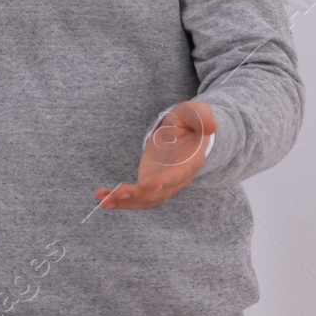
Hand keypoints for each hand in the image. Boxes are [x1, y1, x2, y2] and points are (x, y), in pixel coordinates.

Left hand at [94, 101, 217, 209]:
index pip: (178, 175)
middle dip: (138, 195)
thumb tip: (213, 125)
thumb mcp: (195, 114)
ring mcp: (163, 184)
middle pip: (159, 193)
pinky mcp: (149, 184)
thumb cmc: (191, 121)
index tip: (151, 183)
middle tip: (118, 193)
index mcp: (190, 162)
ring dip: (124, 202)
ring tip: (103, 201)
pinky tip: (102, 197)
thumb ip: (201, 119)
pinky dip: (118, 199)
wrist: (186, 131)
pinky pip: (135, 197)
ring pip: (145, 200)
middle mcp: (177, 179)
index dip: (166, 181)